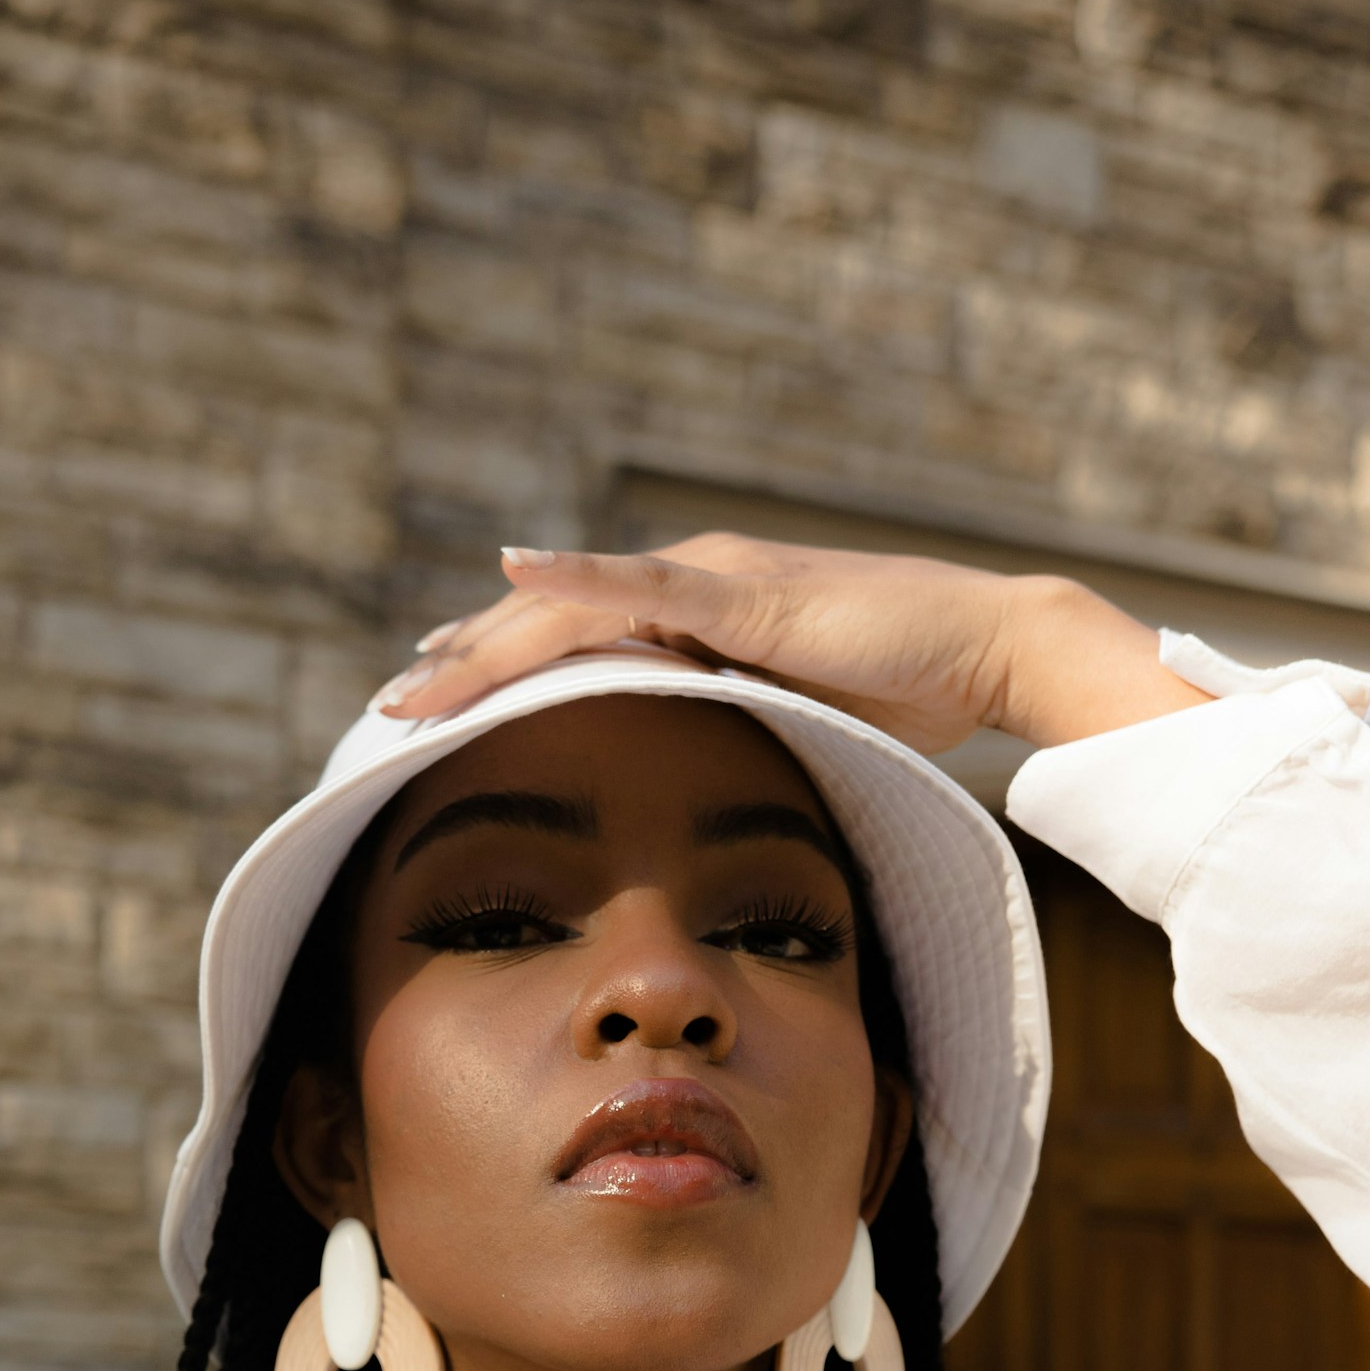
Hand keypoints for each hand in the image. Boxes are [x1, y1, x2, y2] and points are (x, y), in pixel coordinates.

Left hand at [375, 532, 1206, 751]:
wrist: (983, 651)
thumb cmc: (901, 699)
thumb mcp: (784, 732)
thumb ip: (725, 744)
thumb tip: (683, 799)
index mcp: (689, 621)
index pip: (567, 646)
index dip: (492, 676)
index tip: (426, 712)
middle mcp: (686, 584)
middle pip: (545, 627)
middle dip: (461, 669)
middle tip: (385, 708)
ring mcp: (710, 581)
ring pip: (568, 608)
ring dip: (485, 646)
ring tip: (415, 681)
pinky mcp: (742, 593)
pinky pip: (639, 582)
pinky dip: (571, 578)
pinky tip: (511, 571)